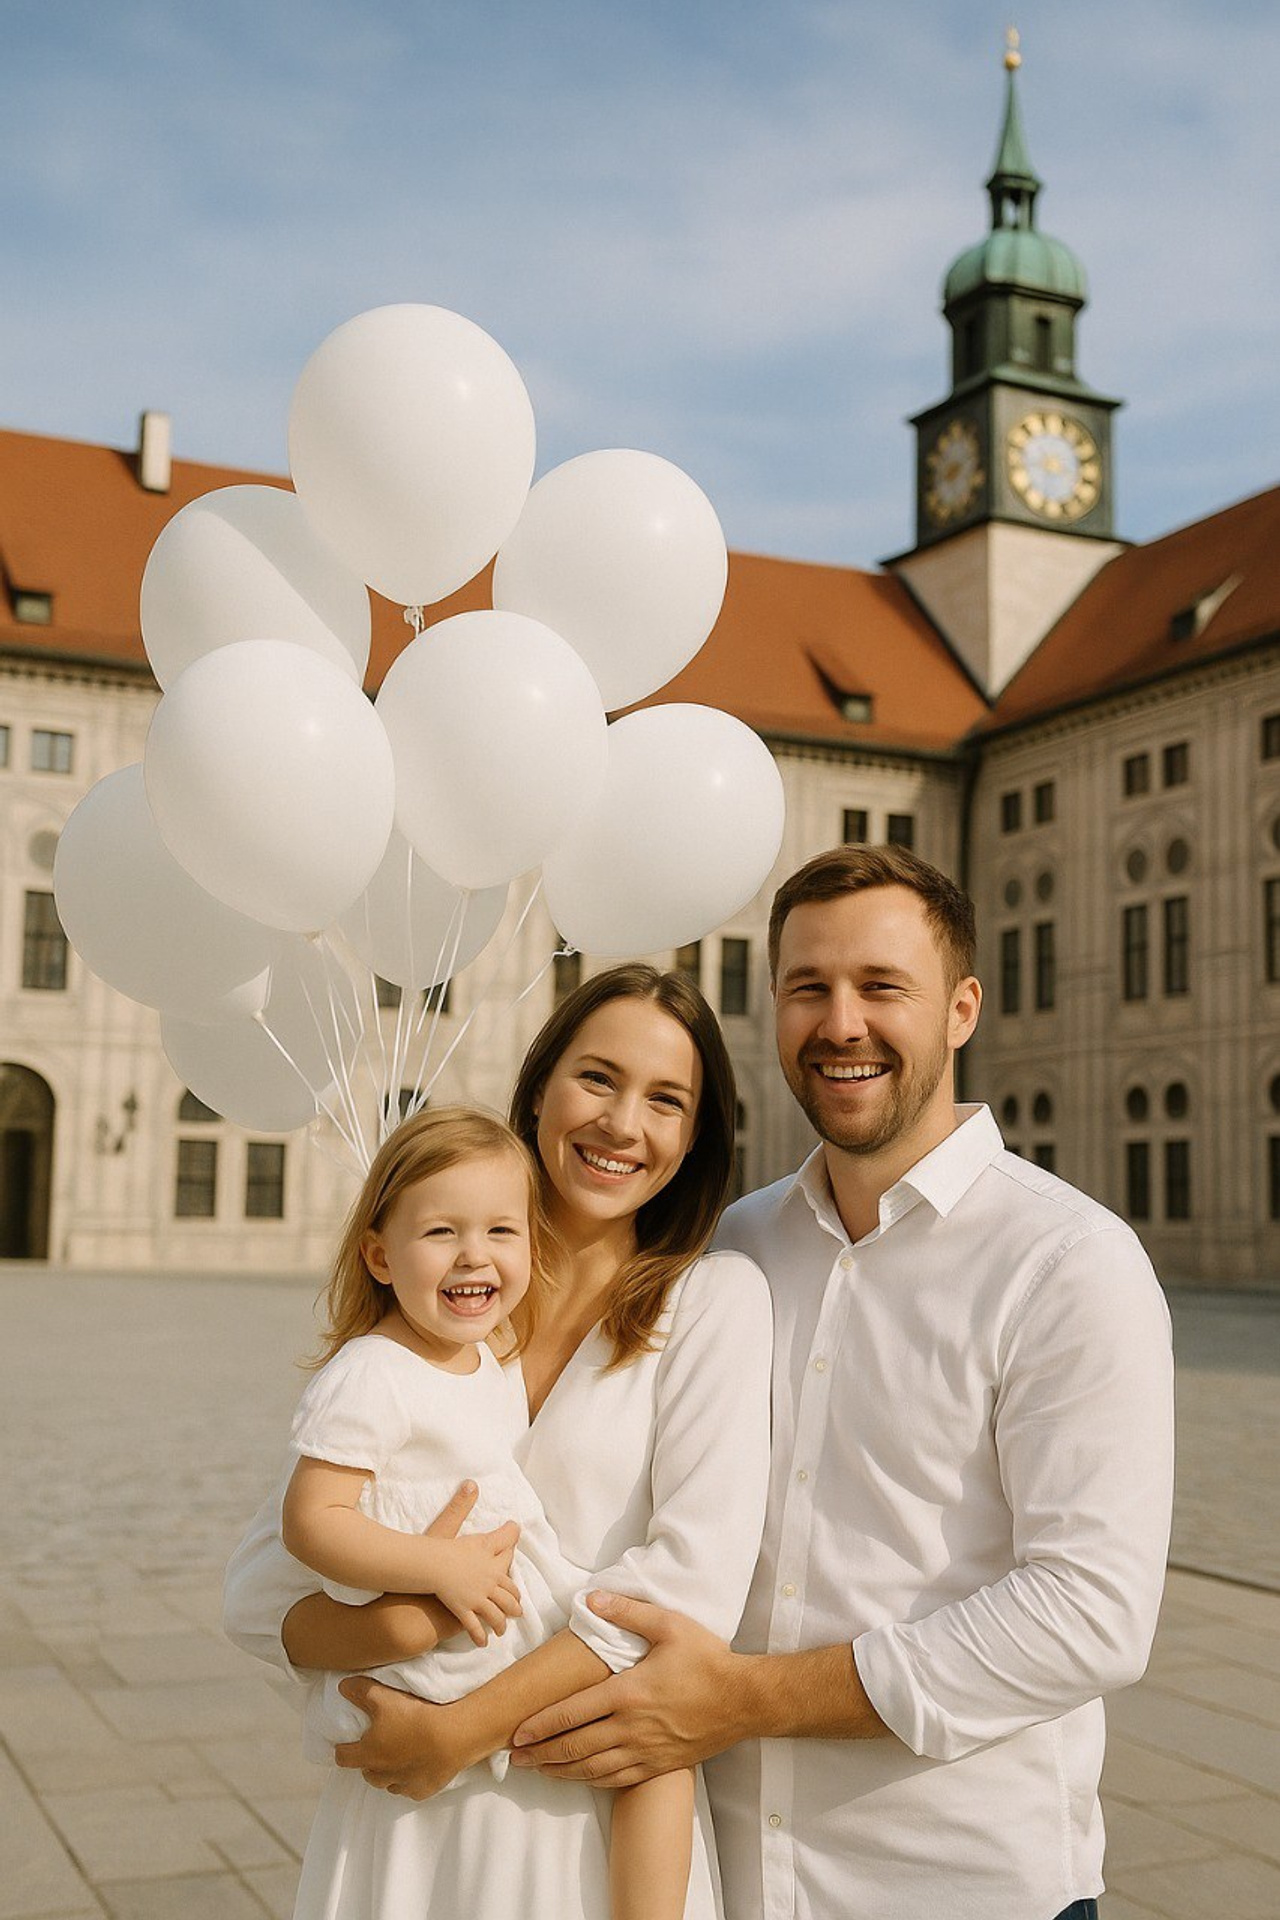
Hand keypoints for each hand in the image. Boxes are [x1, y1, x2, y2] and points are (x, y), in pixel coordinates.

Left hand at [335, 1679, 471, 1798]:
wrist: (450, 1736)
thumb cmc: (413, 1716)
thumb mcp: (383, 1697)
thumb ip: (360, 1692)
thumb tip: (342, 1687)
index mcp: (368, 1753)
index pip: (343, 1757)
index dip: (342, 1749)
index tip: (344, 1744)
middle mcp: (381, 1774)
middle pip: (366, 1773)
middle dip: (368, 1762)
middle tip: (376, 1747)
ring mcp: (402, 1785)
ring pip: (387, 1783)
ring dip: (387, 1774)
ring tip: (396, 1759)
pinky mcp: (422, 1790)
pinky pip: (409, 1789)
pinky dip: (409, 1781)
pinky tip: (417, 1768)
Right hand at [428, 1523, 521, 1646]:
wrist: (434, 1564)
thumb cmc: (453, 1548)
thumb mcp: (478, 1537)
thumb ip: (494, 1530)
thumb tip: (506, 1514)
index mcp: (493, 1568)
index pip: (508, 1579)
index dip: (514, 1588)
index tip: (518, 1593)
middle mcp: (489, 1586)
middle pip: (507, 1600)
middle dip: (513, 1608)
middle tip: (517, 1613)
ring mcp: (476, 1600)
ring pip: (495, 1616)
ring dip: (499, 1625)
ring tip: (500, 1630)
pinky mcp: (463, 1610)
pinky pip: (474, 1627)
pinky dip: (479, 1637)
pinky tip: (482, 1643)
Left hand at [507, 1592, 741, 1786]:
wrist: (744, 1701)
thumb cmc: (707, 1660)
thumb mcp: (669, 1625)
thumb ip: (627, 1611)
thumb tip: (591, 1598)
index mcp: (628, 1693)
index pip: (572, 1713)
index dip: (541, 1725)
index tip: (516, 1733)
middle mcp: (631, 1728)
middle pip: (575, 1747)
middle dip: (540, 1754)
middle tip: (514, 1758)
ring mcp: (644, 1751)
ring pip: (592, 1769)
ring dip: (560, 1771)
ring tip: (536, 1770)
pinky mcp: (658, 1766)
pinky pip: (616, 1780)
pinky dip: (590, 1781)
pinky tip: (578, 1777)